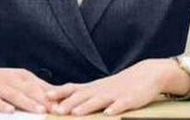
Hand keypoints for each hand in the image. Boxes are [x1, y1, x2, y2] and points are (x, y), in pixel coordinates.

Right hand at [0, 60, 55, 113]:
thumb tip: (56, 98)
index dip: (55, 96)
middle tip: (59, 110)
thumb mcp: (18, 81)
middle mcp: (12, 80)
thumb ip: (35, 89)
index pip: (42, 87)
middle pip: (32, 91)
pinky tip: (9, 111)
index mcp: (23, 77)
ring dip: (28, 103)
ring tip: (40, 110)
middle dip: (46, 100)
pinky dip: (1, 105)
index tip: (68, 104)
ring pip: (15, 95)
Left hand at [46, 58, 189, 115]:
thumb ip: (81, 94)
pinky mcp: (130, 100)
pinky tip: (109, 113)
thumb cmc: (118, 85)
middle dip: (68, 104)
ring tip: (76, 113)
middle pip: (82, 96)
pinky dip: (115, 109)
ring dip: (87, 107)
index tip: (43, 98)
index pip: (72, 89)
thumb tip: (58, 101)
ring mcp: (115, 95)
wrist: (146, 75)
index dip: (58, 94)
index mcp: (93, 88)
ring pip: (99, 101)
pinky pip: (122, 105)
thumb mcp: (98, 88)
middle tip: (55, 111)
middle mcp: (101, 90)